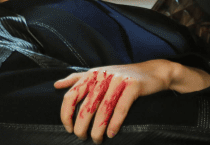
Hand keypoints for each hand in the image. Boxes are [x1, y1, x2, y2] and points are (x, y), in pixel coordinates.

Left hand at [54, 60, 209, 143]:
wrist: (153, 72)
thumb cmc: (122, 76)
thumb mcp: (99, 73)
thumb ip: (77, 78)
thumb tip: (56, 85)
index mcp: (92, 74)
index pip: (71, 96)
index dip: (66, 114)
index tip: (69, 128)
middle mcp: (103, 75)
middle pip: (85, 106)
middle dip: (81, 126)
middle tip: (82, 138)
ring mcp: (118, 80)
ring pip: (102, 110)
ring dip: (97, 129)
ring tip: (97, 140)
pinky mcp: (133, 85)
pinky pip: (120, 109)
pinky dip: (114, 124)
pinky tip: (111, 134)